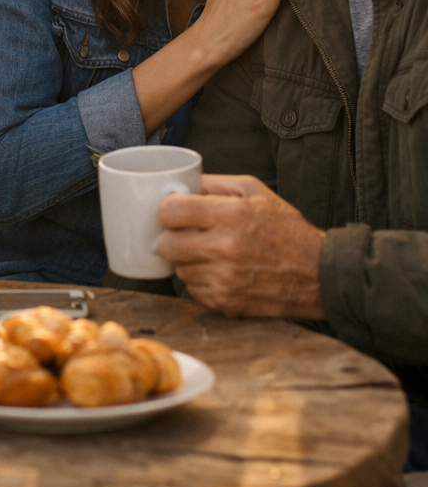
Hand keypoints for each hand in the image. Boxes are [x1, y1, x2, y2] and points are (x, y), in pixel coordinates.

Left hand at [157, 174, 325, 318]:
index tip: (175, 212)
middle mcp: (224, 248)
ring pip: (178, 270)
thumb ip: (215, 183)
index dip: (168, 211)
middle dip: (172, 237)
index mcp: (231, 215)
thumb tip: (182, 184)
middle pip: (166, 244)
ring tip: (209, 253)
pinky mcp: (226, 303)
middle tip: (185, 234)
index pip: (171, 212)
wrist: (319, 275)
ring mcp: (224, 279)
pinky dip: (200, 281)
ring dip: (186, 261)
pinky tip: (219, 271)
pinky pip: (193, 290)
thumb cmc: (287, 229)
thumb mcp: (255, 191)